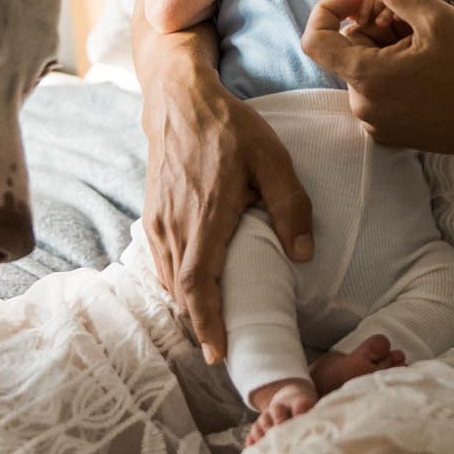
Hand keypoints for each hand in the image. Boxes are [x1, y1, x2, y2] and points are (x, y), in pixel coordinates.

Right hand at [141, 49, 312, 361]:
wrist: (178, 100)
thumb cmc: (230, 128)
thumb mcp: (273, 157)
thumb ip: (291, 206)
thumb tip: (303, 255)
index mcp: (206, 213)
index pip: (200, 282)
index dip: (208, 322)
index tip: (219, 353)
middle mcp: (175, 223)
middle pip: (182, 291)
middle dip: (202, 326)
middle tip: (227, 352)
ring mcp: (157, 221)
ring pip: (170, 280)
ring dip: (190, 308)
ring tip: (215, 330)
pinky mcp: (150, 216)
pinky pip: (161, 264)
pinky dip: (178, 286)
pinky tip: (196, 293)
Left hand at [302, 0, 453, 152]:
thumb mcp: (434, 17)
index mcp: (365, 78)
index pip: (316, 38)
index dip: (332, 9)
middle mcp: (362, 106)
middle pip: (347, 50)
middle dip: (374, 26)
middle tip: (414, 19)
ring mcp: (375, 123)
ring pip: (364, 69)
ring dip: (386, 48)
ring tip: (426, 44)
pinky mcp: (389, 133)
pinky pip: (377, 91)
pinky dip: (393, 72)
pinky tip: (427, 68)